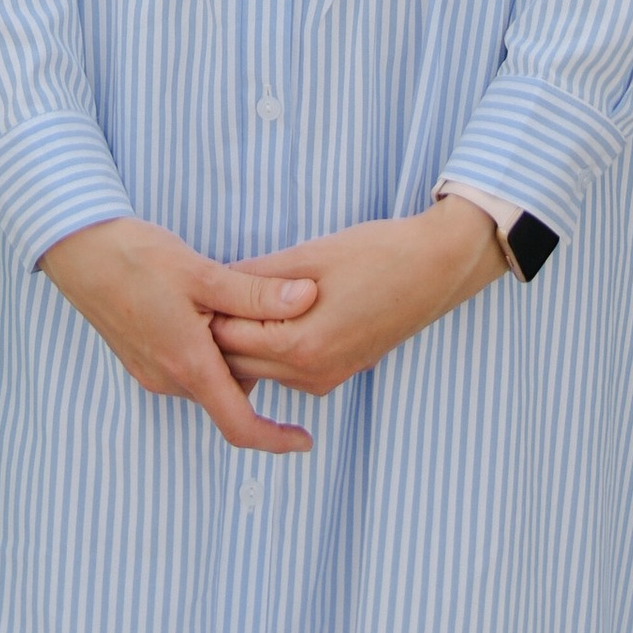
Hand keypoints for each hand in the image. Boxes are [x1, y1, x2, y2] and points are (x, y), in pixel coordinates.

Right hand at [39, 218, 320, 454]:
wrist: (79, 250)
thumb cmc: (137, 258)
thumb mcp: (202, 272)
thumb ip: (255, 293)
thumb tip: (308, 298)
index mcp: (188, 366)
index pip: (239, 425)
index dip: (276, 439)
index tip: (306, 442)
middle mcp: (168, 380)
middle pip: (230, 395)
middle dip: (257, 369)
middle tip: (274, 321)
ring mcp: (151, 372)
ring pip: (209, 379)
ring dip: (229, 357)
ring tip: (237, 305)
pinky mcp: (141, 359)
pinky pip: (188, 368)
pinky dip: (208, 350)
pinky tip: (209, 310)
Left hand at [211, 201, 503, 398]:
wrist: (437, 267)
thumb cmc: (376, 253)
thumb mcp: (309, 255)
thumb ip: (258, 277)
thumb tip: (215, 282)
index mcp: (301, 345)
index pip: (228, 339)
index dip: (208, 312)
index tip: (196, 288)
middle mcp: (312, 374)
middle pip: (241, 363)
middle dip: (220, 332)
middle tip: (206, 296)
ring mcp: (329, 378)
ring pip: (264, 370)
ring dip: (245, 341)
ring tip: (235, 301)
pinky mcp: (341, 373)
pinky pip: (289, 370)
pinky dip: (271, 348)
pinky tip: (270, 315)